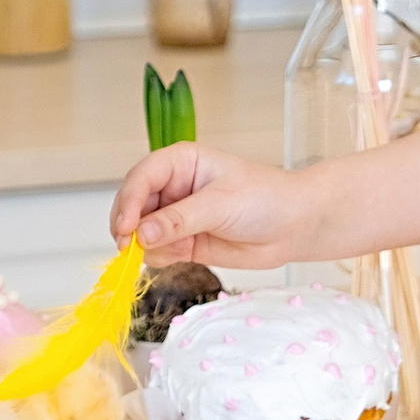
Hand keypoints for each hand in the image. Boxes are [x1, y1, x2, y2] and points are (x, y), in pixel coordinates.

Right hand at [109, 143, 313, 267]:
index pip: (141, 177)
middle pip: (133, 205)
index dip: (128, 201)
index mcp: (181, 162)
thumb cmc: (266, 199)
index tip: (125, 228)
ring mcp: (176, 216)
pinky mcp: (182, 241)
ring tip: (176, 248)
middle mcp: (173, 187)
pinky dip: (159, 257)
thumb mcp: (221, 204)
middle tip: (131, 247)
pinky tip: (182, 254)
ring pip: (140, 232)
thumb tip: (141, 233)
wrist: (294, 226)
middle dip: (129, 227)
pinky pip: (155, 251)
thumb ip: (179, 220)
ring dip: (146, 245)